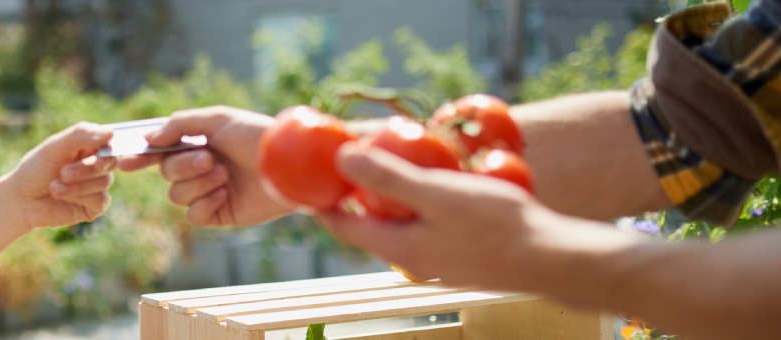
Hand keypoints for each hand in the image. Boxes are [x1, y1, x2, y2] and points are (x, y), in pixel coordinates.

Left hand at [2, 122, 117, 228]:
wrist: (22, 201)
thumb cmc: (36, 170)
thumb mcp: (54, 147)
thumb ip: (80, 135)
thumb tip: (110, 132)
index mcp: (89, 146)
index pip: (109, 141)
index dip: (107, 148)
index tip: (98, 155)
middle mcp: (96, 164)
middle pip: (109, 162)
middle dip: (86, 169)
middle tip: (63, 173)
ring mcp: (96, 186)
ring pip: (104, 182)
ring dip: (77, 186)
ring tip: (54, 187)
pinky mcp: (95, 206)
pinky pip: (101, 201)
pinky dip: (80, 198)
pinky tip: (62, 196)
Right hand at [118, 106, 292, 225]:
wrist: (288, 165)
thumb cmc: (257, 136)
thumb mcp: (218, 120)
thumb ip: (180, 125)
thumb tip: (148, 139)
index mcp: (198, 144)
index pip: (160, 152)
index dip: (141, 157)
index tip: (125, 161)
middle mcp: (201, 168)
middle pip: (166, 174)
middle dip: (184, 167)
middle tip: (210, 160)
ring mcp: (210, 192)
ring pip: (177, 196)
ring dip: (198, 184)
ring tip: (225, 175)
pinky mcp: (221, 214)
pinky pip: (194, 216)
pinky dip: (205, 204)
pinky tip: (225, 194)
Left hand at [314, 144, 636, 291]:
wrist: (554, 258)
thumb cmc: (495, 224)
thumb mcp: (436, 192)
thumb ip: (388, 177)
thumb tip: (342, 159)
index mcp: (397, 247)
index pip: (343, 226)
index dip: (322, 203)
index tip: (306, 180)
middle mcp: (413, 259)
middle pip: (370, 226)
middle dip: (356, 198)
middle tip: (347, 166)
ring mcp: (439, 260)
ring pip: (402, 226)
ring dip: (392, 199)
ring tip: (389, 168)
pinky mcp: (464, 255)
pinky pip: (430, 226)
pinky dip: (423, 205)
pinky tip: (438, 183)